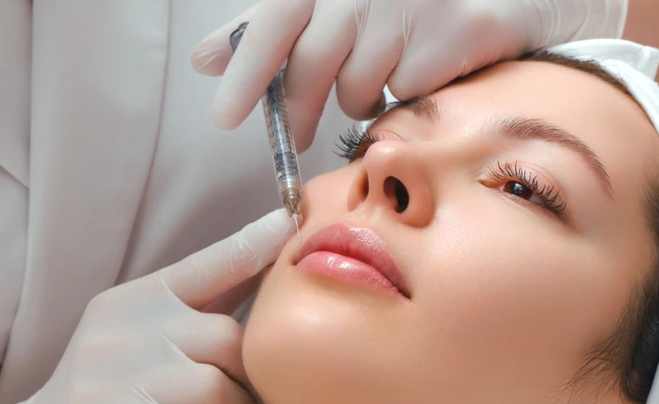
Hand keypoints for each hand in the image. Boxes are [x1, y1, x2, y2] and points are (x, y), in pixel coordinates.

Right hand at [0, 209, 294, 403]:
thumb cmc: (103, 397)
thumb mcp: (135, 337)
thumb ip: (194, 309)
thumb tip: (264, 261)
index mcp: (131, 301)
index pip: (206, 264)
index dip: (253, 243)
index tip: (290, 222)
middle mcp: (121, 332)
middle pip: (228, 338)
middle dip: (248, 377)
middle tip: (242, 401)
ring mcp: (116, 384)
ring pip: (220, 389)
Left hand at [191, 0, 627, 148]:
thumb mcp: (332, 0)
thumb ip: (267, 28)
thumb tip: (203, 60)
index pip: (274, 21)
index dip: (245, 73)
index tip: (223, 118)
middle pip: (311, 68)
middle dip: (298, 110)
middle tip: (297, 134)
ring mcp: (412, 6)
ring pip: (357, 90)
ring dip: (361, 97)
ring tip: (385, 72)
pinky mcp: (454, 32)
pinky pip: (403, 95)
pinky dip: (404, 96)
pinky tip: (424, 69)